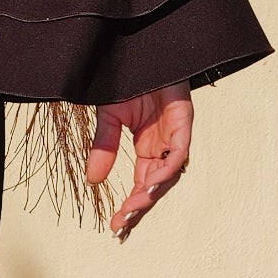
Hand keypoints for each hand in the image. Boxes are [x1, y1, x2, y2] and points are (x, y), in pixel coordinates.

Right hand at [86, 85, 192, 240]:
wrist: (144, 51)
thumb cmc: (128, 80)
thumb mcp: (109, 118)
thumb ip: (104, 147)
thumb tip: (93, 181)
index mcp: (147, 148)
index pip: (141, 184)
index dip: (130, 205)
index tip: (115, 225)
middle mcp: (163, 147)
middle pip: (156, 186)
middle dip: (139, 207)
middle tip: (123, 226)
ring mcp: (176, 136)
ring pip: (169, 174)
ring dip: (151, 192)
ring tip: (133, 208)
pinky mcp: (184, 121)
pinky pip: (179, 152)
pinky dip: (167, 168)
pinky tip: (151, 182)